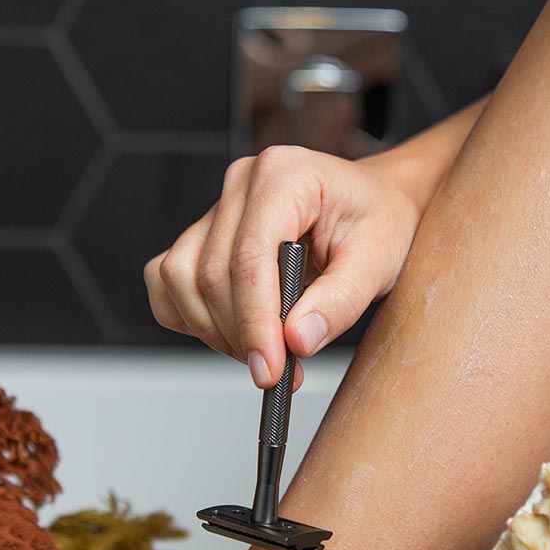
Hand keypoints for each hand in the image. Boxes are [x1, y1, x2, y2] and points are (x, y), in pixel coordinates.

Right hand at [144, 145, 422, 387]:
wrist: (374, 205)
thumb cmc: (379, 222)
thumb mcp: (380, 262)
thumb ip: (340, 301)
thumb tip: (297, 341)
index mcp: (285, 175)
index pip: (249, 257)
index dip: (254, 321)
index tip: (270, 370)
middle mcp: (241, 184)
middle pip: (211, 275)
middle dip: (241, 336)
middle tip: (280, 373)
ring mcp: (217, 207)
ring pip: (181, 279)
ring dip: (216, 331)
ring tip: (266, 353)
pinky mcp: (203, 234)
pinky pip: (169, 280)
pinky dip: (191, 316)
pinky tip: (233, 332)